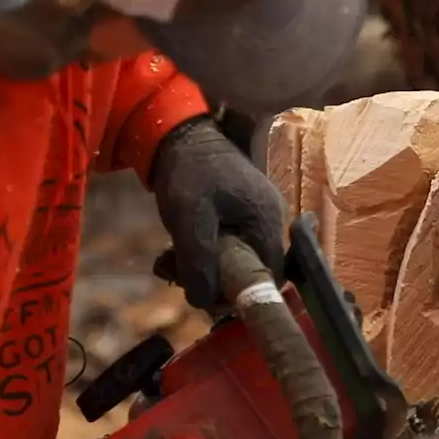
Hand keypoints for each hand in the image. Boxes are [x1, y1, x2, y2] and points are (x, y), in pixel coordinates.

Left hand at [150, 116, 285, 308]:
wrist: (179, 135)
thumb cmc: (189, 174)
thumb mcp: (189, 221)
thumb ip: (199, 263)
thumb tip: (206, 304)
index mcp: (267, 220)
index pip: (268, 275)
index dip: (240, 292)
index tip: (207, 295)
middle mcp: (269, 219)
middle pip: (251, 269)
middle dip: (214, 279)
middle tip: (177, 273)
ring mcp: (255, 215)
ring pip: (234, 259)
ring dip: (201, 267)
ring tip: (168, 260)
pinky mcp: (238, 214)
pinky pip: (226, 245)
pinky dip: (201, 252)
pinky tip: (175, 250)